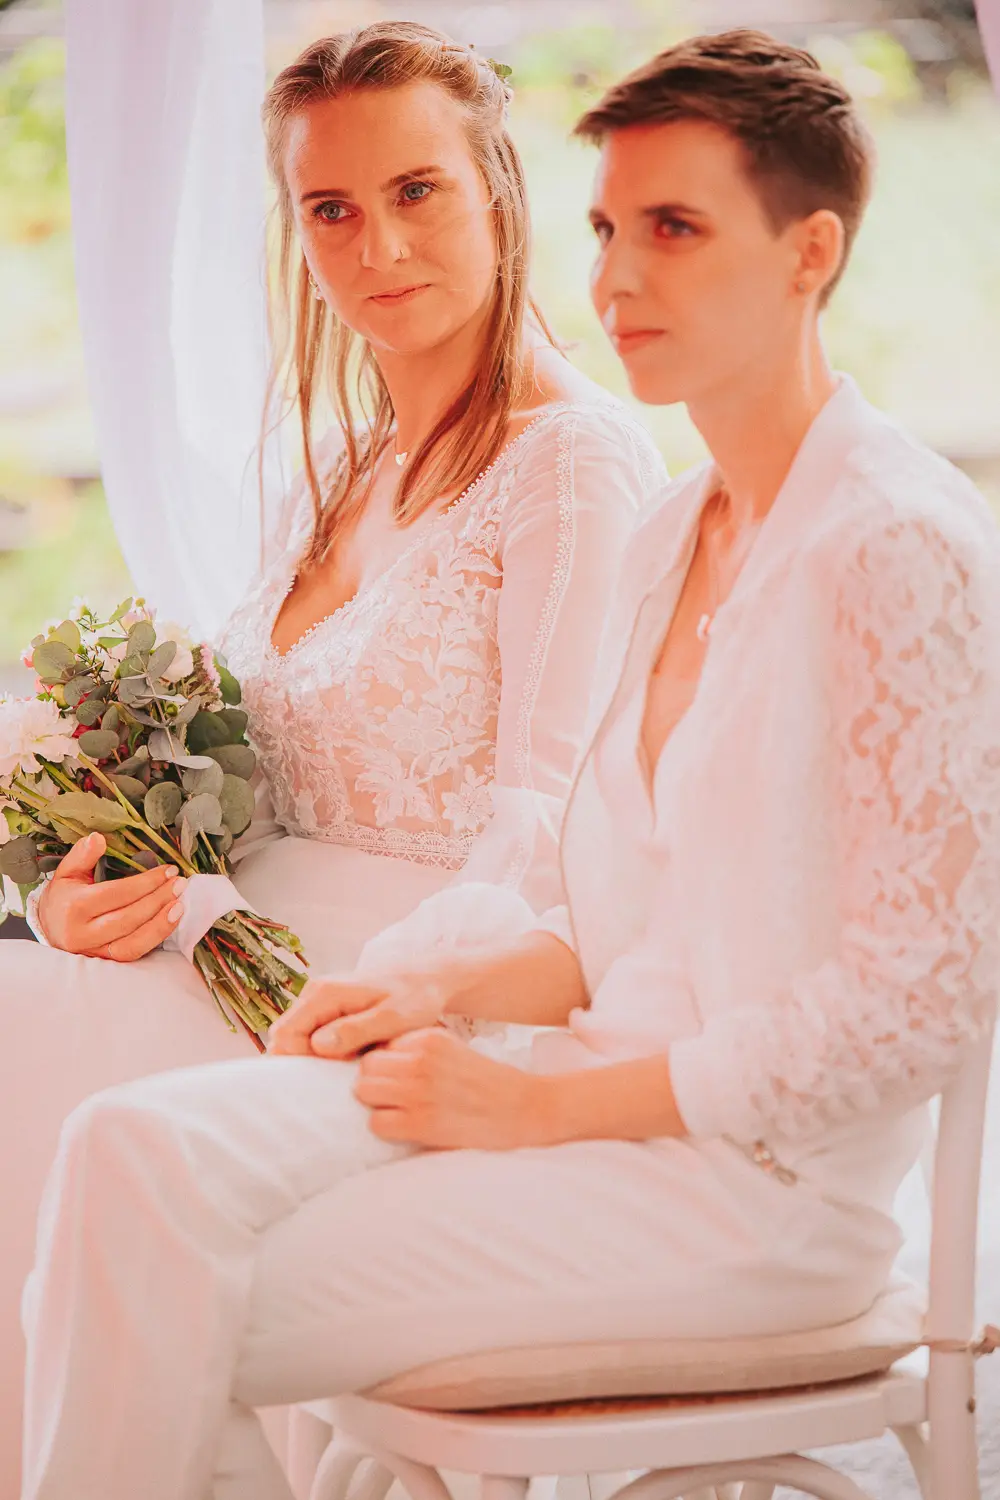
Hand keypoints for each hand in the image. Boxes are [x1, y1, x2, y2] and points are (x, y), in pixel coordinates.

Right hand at [38, 834, 184, 960]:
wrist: (50, 927)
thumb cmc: (64, 896)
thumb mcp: (68, 872)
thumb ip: (82, 854)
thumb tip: (97, 838)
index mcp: (74, 907)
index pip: (116, 894)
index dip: (145, 882)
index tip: (167, 871)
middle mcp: (82, 933)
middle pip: (127, 918)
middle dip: (158, 900)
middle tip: (179, 884)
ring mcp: (93, 951)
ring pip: (132, 943)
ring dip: (160, 924)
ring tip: (180, 905)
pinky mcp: (105, 962)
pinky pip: (133, 954)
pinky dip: (154, 938)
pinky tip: (170, 921)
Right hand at [267, 968, 448, 1058]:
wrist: (429, 978)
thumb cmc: (415, 998)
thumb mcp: (392, 1018)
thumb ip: (356, 1030)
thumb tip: (319, 1045)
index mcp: (325, 993)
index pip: (286, 1034)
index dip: (299, 1060)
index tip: (331, 1072)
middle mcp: (315, 993)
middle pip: (285, 1036)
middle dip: (304, 1060)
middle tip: (339, 1072)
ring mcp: (320, 1000)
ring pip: (297, 1037)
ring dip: (315, 1057)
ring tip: (347, 1064)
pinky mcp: (328, 1008)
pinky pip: (312, 1034)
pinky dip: (324, 1051)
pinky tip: (350, 1057)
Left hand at [353, 1027, 547, 1149]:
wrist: (525, 1107)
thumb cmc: (488, 1081)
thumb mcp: (454, 1049)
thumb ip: (420, 1049)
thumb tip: (382, 1057)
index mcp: (429, 1038)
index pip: (380, 1045)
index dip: (387, 1064)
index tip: (398, 1076)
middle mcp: (421, 1060)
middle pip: (366, 1066)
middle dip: (374, 1081)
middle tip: (392, 1096)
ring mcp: (420, 1091)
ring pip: (364, 1091)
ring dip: (376, 1103)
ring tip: (397, 1110)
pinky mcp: (422, 1122)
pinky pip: (376, 1122)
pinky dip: (386, 1127)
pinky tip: (406, 1126)